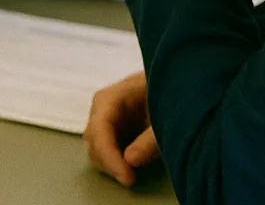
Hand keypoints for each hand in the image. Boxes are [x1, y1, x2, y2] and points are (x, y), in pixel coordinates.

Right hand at [84, 72, 159, 186]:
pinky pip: (104, 148)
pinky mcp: (110, 128)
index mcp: (111, 98)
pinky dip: (114, 161)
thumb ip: (150, 139)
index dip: (110, 157)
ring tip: (133, 174)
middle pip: (93, 140)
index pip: (100, 130)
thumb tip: (131, 160)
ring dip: (110, 164)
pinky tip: (130, 166)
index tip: (128, 178)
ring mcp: (104, 117)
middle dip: (109, 163)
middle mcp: (102, 107)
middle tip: (133, 179)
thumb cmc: (168, 95)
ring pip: (95, 147)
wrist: (171, 84)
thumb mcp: (166, 116)